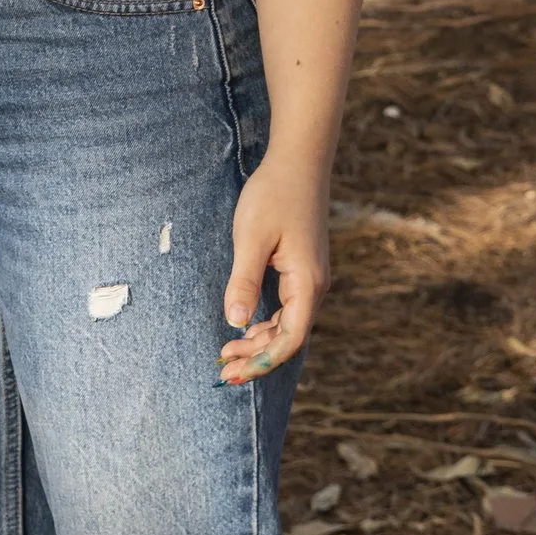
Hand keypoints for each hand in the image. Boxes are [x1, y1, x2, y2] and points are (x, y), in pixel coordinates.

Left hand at [220, 153, 329, 384]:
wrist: (299, 161)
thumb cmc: (275, 194)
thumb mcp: (252, 238)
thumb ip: (244, 281)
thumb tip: (235, 323)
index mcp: (307, 283)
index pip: (290, 340)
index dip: (261, 362)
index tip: (231, 373)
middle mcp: (314, 286)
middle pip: (289, 337)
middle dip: (256, 356)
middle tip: (221, 368)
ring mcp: (309, 278)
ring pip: (287, 324)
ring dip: (259, 341)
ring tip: (227, 350)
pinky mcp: (301, 269)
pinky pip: (286, 308)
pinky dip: (265, 322)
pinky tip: (244, 326)